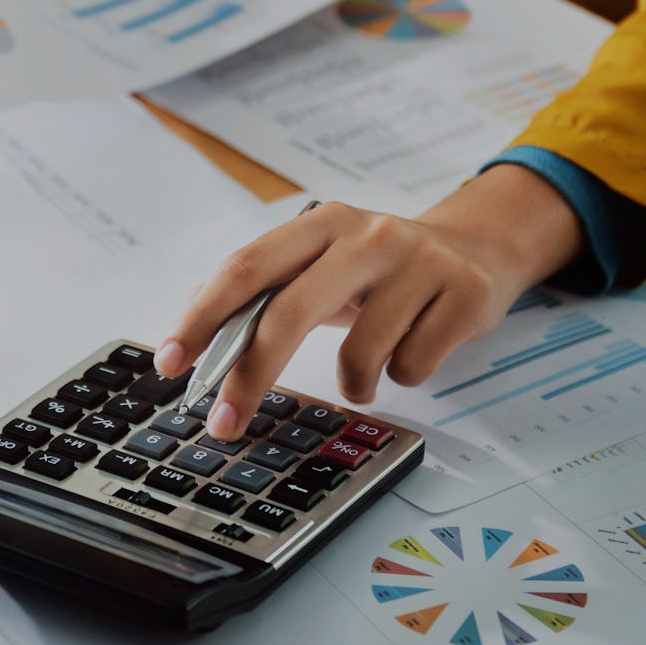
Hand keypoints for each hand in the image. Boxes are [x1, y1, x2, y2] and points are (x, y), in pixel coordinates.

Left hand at [155, 164, 583, 439]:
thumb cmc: (379, 267)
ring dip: (354, 382)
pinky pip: (411, 368)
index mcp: (322, 222)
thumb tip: (197, 341)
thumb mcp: (324, 262)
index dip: (203, 315)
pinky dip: (402, 375)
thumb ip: (267, 292)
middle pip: (290, 311)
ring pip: (360, 356)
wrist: (475, 248)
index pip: (248, 266)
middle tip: (225, 423)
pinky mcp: (462, 293)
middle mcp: (367, 235)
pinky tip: (415, 345)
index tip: (170, 362)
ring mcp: (419, 262)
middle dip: (250, 376)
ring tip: (368, 364)